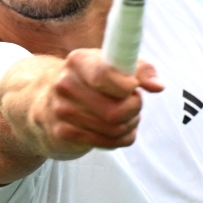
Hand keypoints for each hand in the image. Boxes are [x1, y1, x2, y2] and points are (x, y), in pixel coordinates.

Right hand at [29, 49, 162, 157]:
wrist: (44, 101)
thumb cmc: (88, 80)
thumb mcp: (111, 64)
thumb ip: (140, 69)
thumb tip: (157, 86)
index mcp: (78, 61)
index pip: (104, 75)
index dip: (128, 86)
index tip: (134, 87)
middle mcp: (65, 85)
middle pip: (115, 110)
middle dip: (135, 108)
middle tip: (134, 102)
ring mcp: (61, 111)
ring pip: (114, 129)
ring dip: (130, 123)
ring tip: (128, 116)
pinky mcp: (62, 134)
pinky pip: (107, 142)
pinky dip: (122, 137)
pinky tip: (119, 129)